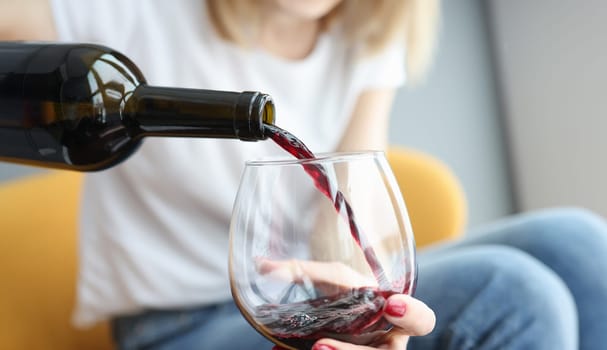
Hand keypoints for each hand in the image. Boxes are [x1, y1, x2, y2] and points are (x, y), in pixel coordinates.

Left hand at [260, 259, 434, 349]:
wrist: (341, 311)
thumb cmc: (345, 292)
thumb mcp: (331, 277)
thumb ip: (303, 271)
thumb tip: (261, 265)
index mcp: (396, 319)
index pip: (421, 321)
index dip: (412, 316)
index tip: (391, 305)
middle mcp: (387, 345)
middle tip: (320, 346)